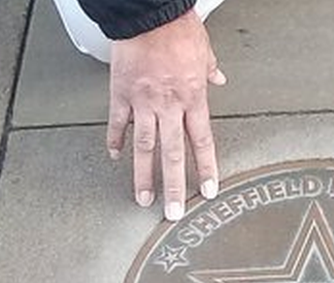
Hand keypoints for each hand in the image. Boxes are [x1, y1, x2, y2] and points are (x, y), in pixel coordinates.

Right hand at [107, 10, 225, 220]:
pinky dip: (116, 140)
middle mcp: (169, 105)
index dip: (207, 169)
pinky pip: (118, 123)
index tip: (209, 191)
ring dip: (143, 176)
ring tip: (144, 198)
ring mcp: (143, 102)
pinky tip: (115, 157)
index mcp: (193, 97)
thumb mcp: (204, 49)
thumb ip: (210, 70)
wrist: (148, 12)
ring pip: (144, 147)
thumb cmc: (176, 27)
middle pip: (173, 155)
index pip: (203, 142)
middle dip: (174, 187)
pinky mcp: (121, 93)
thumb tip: (219, 79)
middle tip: (173, 212)